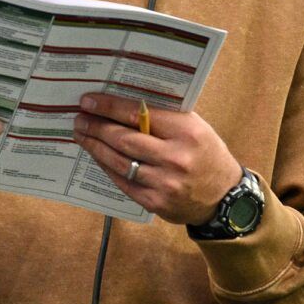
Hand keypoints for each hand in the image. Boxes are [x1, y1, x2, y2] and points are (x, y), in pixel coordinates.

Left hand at [72, 93, 241, 224]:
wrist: (224, 195)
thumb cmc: (205, 153)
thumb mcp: (194, 127)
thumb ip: (164, 116)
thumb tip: (123, 103)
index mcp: (186, 132)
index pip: (139, 115)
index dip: (110, 107)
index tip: (89, 102)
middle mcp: (175, 158)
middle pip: (124, 139)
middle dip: (97, 127)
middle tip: (80, 119)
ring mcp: (164, 183)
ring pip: (119, 162)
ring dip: (96, 148)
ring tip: (82, 136)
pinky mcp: (155, 202)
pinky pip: (123, 182)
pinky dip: (107, 167)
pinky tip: (98, 157)